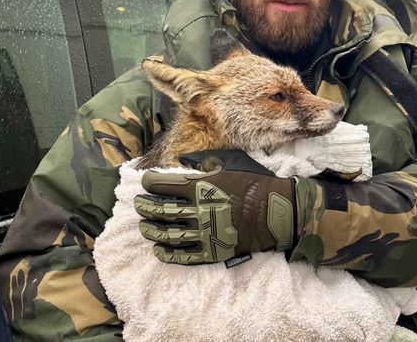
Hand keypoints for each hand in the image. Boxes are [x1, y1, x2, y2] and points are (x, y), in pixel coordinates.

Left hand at [134, 150, 296, 264]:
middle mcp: (199, 210)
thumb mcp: (230, 163)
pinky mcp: (213, 251)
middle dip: (145, 207)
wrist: (278, 210)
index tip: (145, 182)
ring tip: (144, 227)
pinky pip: (184, 256)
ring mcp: (206, 233)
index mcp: (201, 186)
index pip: (164, 185)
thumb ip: (204, 162)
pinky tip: (158, 249)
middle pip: (162, 210)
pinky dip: (167, 253)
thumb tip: (184, 160)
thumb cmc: (254, 183)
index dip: (149, 183)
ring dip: (152, 230)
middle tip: (139, 205)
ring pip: (169, 234)